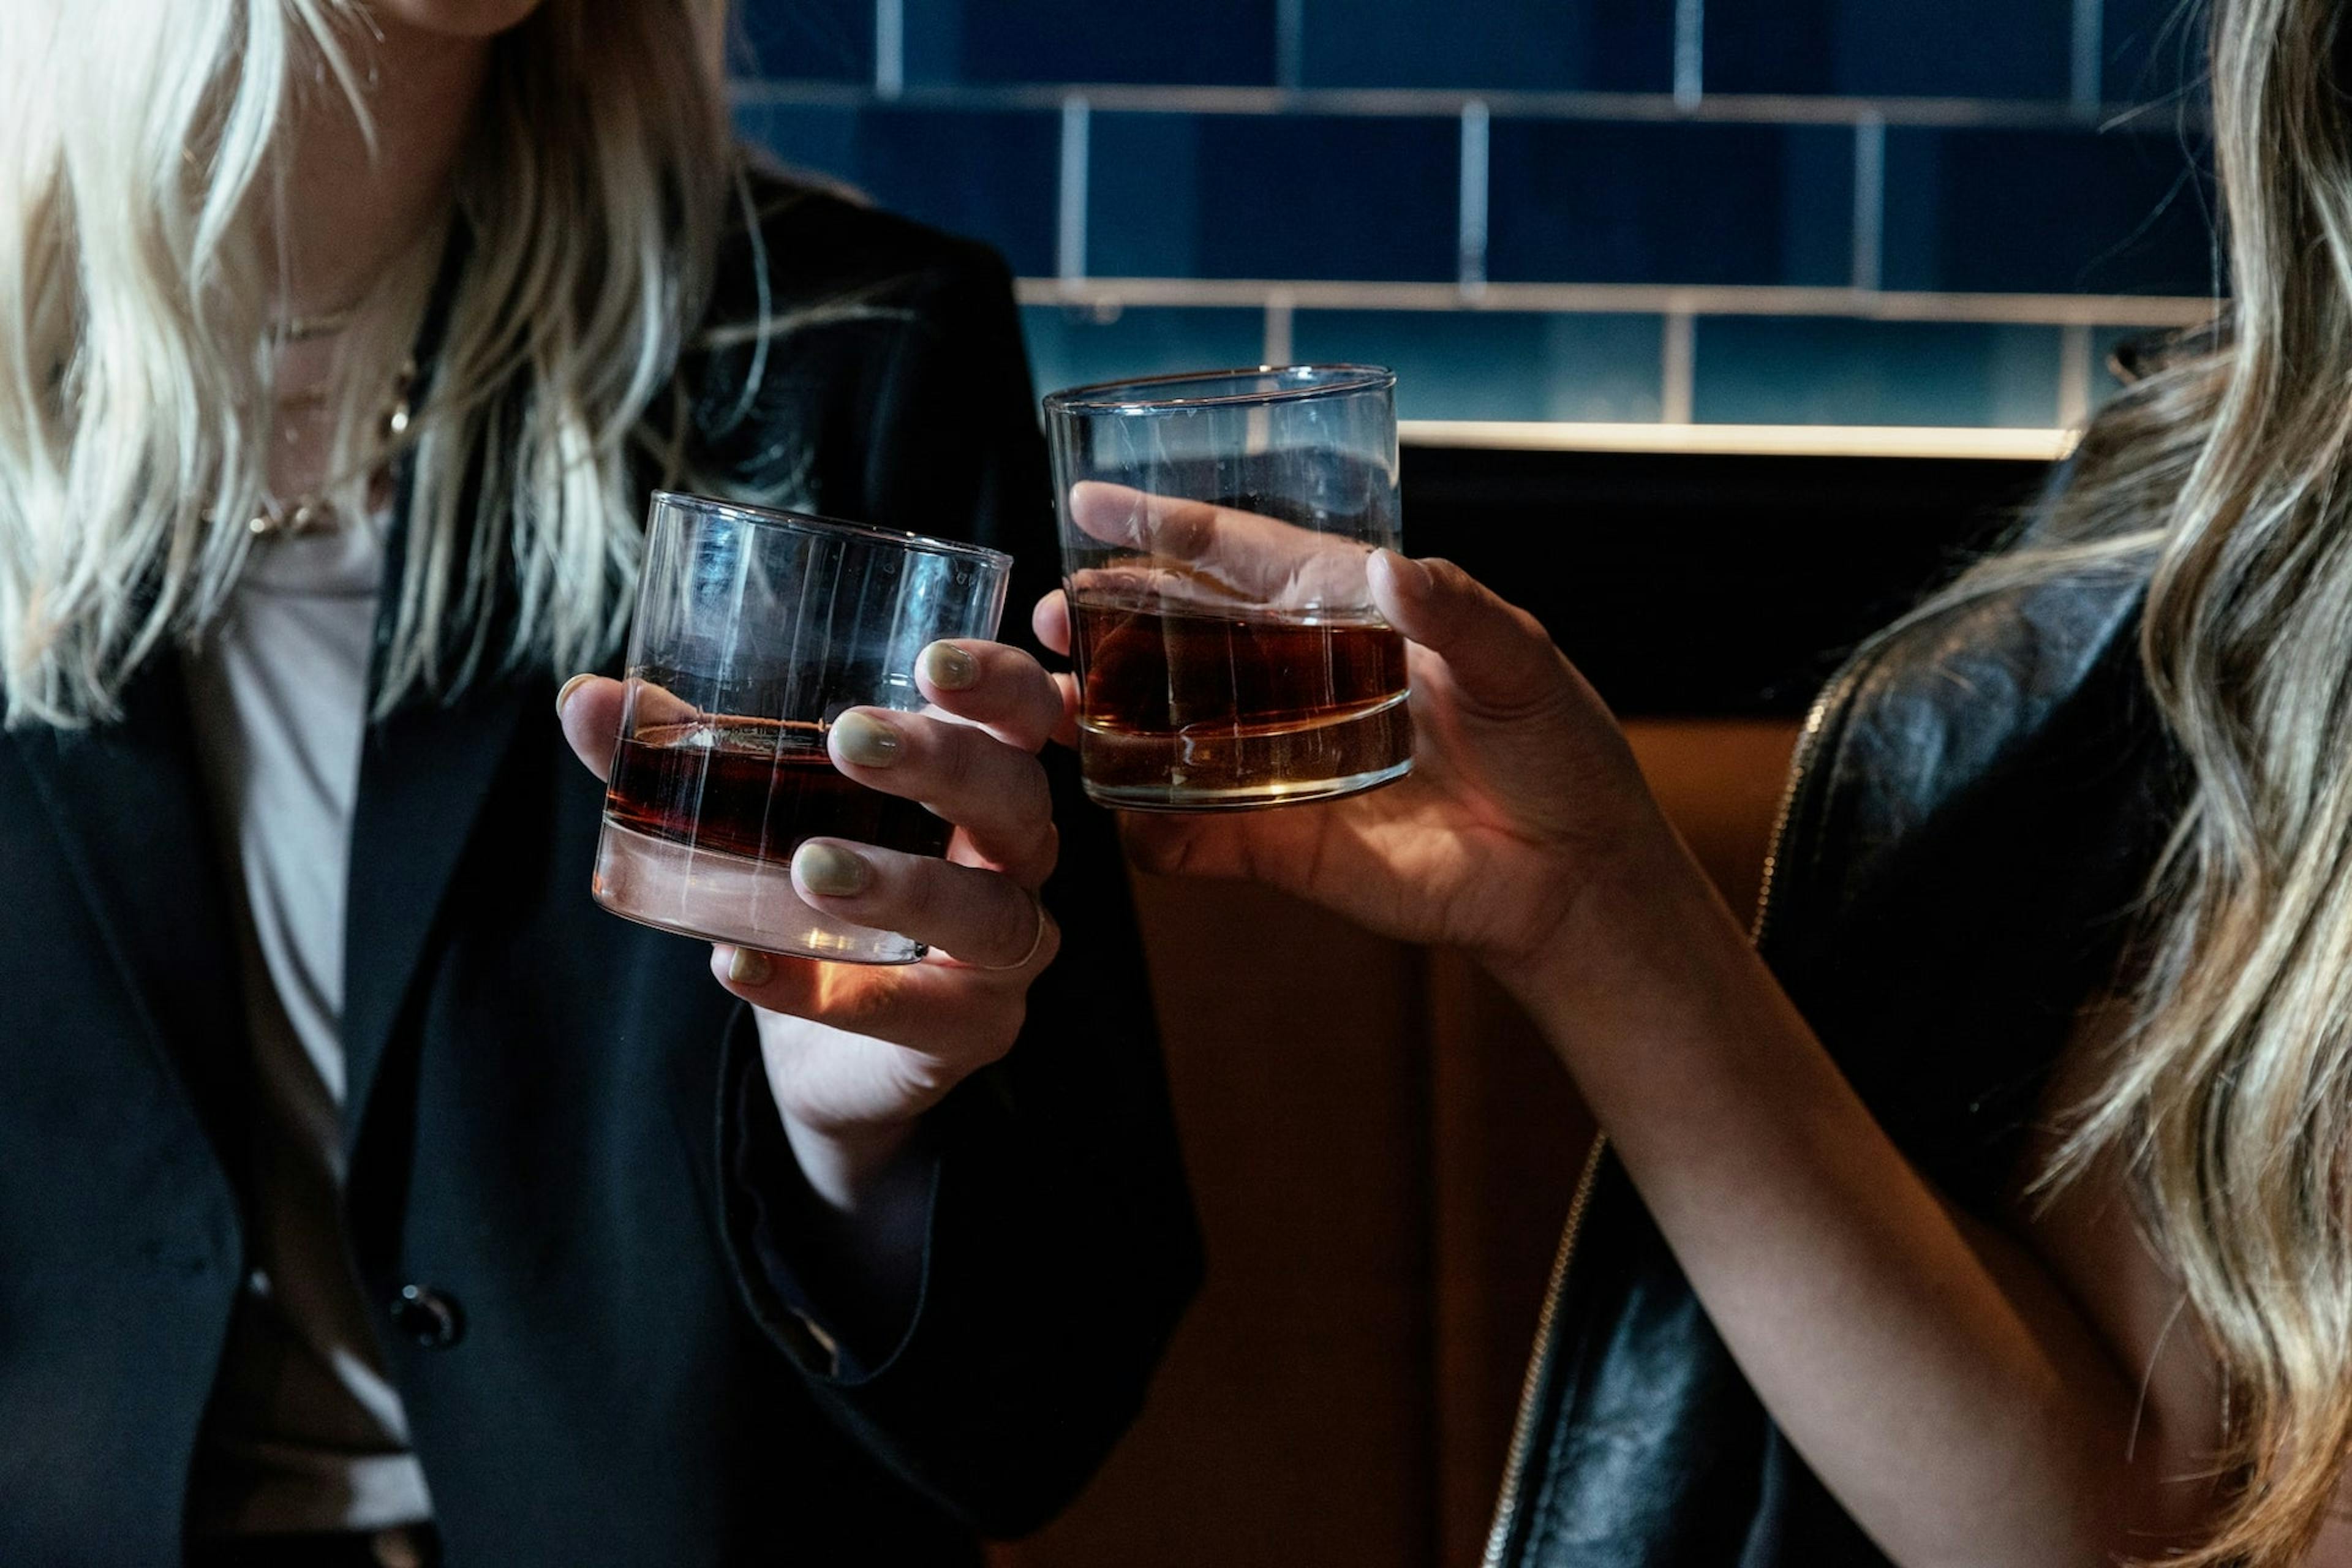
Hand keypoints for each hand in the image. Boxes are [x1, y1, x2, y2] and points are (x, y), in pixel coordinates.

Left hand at [559, 640, 1063, 1209]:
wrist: (824, 1052)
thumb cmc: (810, 896)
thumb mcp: (755, 816)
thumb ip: (684, 753)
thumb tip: (584, 696)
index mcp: (980, 784)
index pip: (1030, 716)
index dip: (1000, 684)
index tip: (929, 662)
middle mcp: (1013, 863)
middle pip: (1021, 800)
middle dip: (944, 763)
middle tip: (847, 739)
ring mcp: (1003, 957)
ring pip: (990, 914)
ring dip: (904, 885)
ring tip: (810, 866)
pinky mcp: (967, 1033)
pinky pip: (908, 1015)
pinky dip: (814, 992)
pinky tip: (737, 967)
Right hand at [1038, 544, 1673, 993]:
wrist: (1577, 879)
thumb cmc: (1560, 753)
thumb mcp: (1523, 665)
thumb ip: (1460, 613)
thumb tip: (1392, 569)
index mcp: (1347, 614)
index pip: (1241, 555)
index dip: (1166, 526)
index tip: (1089, 499)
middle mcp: (1296, 683)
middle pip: (1180, 638)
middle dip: (1107, 621)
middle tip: (1051, 614)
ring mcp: (1279, 763)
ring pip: (1167, 733)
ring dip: (1104, 719)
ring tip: (1050, 705)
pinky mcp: (1279, 845)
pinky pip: (1192, 838)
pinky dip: (1150, 831)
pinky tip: (1117, 816)